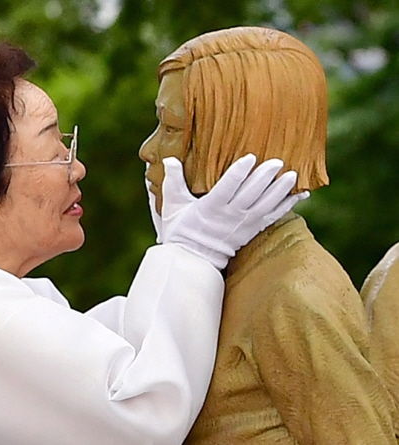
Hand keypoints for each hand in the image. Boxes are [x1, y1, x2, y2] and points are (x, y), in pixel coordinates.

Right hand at [147, 154, 308, 269]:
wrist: (192, 259)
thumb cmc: (180, 230)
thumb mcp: (172, 205)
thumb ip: (172, 181)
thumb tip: (169, 159)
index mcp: (210, 208)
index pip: (227, 188)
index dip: (239, 173)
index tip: (250, 158)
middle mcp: (230, 216)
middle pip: (251, 195)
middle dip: (264, 178)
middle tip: (277, 162)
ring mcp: (244, 224)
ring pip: (266, 205)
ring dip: (280, 190)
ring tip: (292, 175)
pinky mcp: (252, 230)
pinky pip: (273, 216)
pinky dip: (288, 205)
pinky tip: (301, 194)